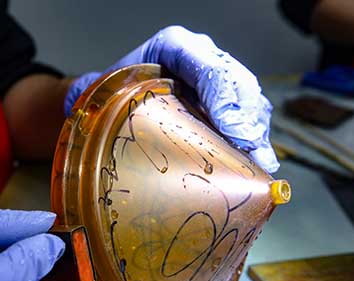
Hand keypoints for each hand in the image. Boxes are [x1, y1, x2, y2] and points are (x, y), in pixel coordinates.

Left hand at [64, 25, 278, 172]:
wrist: (120, 96)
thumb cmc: (114, 93)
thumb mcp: (105, 89)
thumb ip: (97, 94)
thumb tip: (94, 107)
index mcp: (174, 45)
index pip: (204, 62)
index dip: (222, 94)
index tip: (230, 129)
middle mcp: (202, 57)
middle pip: (235, 80)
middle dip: (245, 116)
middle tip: (249, 149)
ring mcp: (218, 79)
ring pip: (249, 97)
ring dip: (256, 131)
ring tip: (259, 161)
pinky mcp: (226, 102)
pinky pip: (249, 114)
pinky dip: (255, 138)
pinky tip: (258, 162)